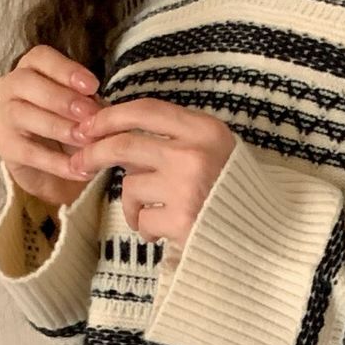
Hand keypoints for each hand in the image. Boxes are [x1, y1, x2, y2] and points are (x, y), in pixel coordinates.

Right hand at [0, 44, 102, 208]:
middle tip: (89, 114)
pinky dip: (55, 162)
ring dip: (57, 126)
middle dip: (61, 98)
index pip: (40, 57)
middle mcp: (10, 86)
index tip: (93, 86)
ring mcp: (3, 115)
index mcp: (31, 69)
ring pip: (22, 114)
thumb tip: (104, 111)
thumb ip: (91, 105)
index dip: (65, 69)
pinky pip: (28, 151)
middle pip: (27, 82)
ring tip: (85, 140)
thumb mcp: (84, 112)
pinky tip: (78, 168)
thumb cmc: (70, 127)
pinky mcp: (4, 145)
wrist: (54, 172)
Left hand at [65, 97, 236, 248]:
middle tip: (78, 163)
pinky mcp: (181, 220)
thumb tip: (116, 136)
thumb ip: (173, 139)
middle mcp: (194, 153)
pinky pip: (141, 219)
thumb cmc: (233, 191)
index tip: (89, 126)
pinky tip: (162, 231)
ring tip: (151, 213)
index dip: (110, 116)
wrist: (267, 235)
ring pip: (130, 185)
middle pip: (125, 145)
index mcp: (204, 129)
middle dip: (93, 153)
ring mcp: (187, 187)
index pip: (145, 110)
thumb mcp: (213, 151)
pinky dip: (145, 228)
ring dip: (131, 203)